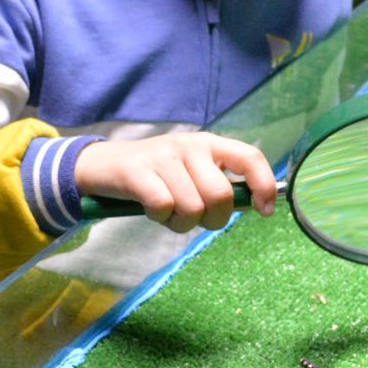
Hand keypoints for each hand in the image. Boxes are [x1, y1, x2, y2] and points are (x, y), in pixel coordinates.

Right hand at [75, 133, 276, 232]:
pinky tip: (152, 209)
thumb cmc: (157, 176)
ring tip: (168, 212)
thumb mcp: (192, 172)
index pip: (250, 157)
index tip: (266, 211)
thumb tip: (256, 204)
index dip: (265, 185)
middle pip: (221, 195)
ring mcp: (163, 156)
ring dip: (181, 222)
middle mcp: (190, 146)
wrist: (102, 165)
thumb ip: (220, 184)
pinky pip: (163, 206)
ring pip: (192, 207)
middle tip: (195, 219)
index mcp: (209, 144)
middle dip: (213, 219)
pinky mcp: (137, 171)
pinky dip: (160, 217)